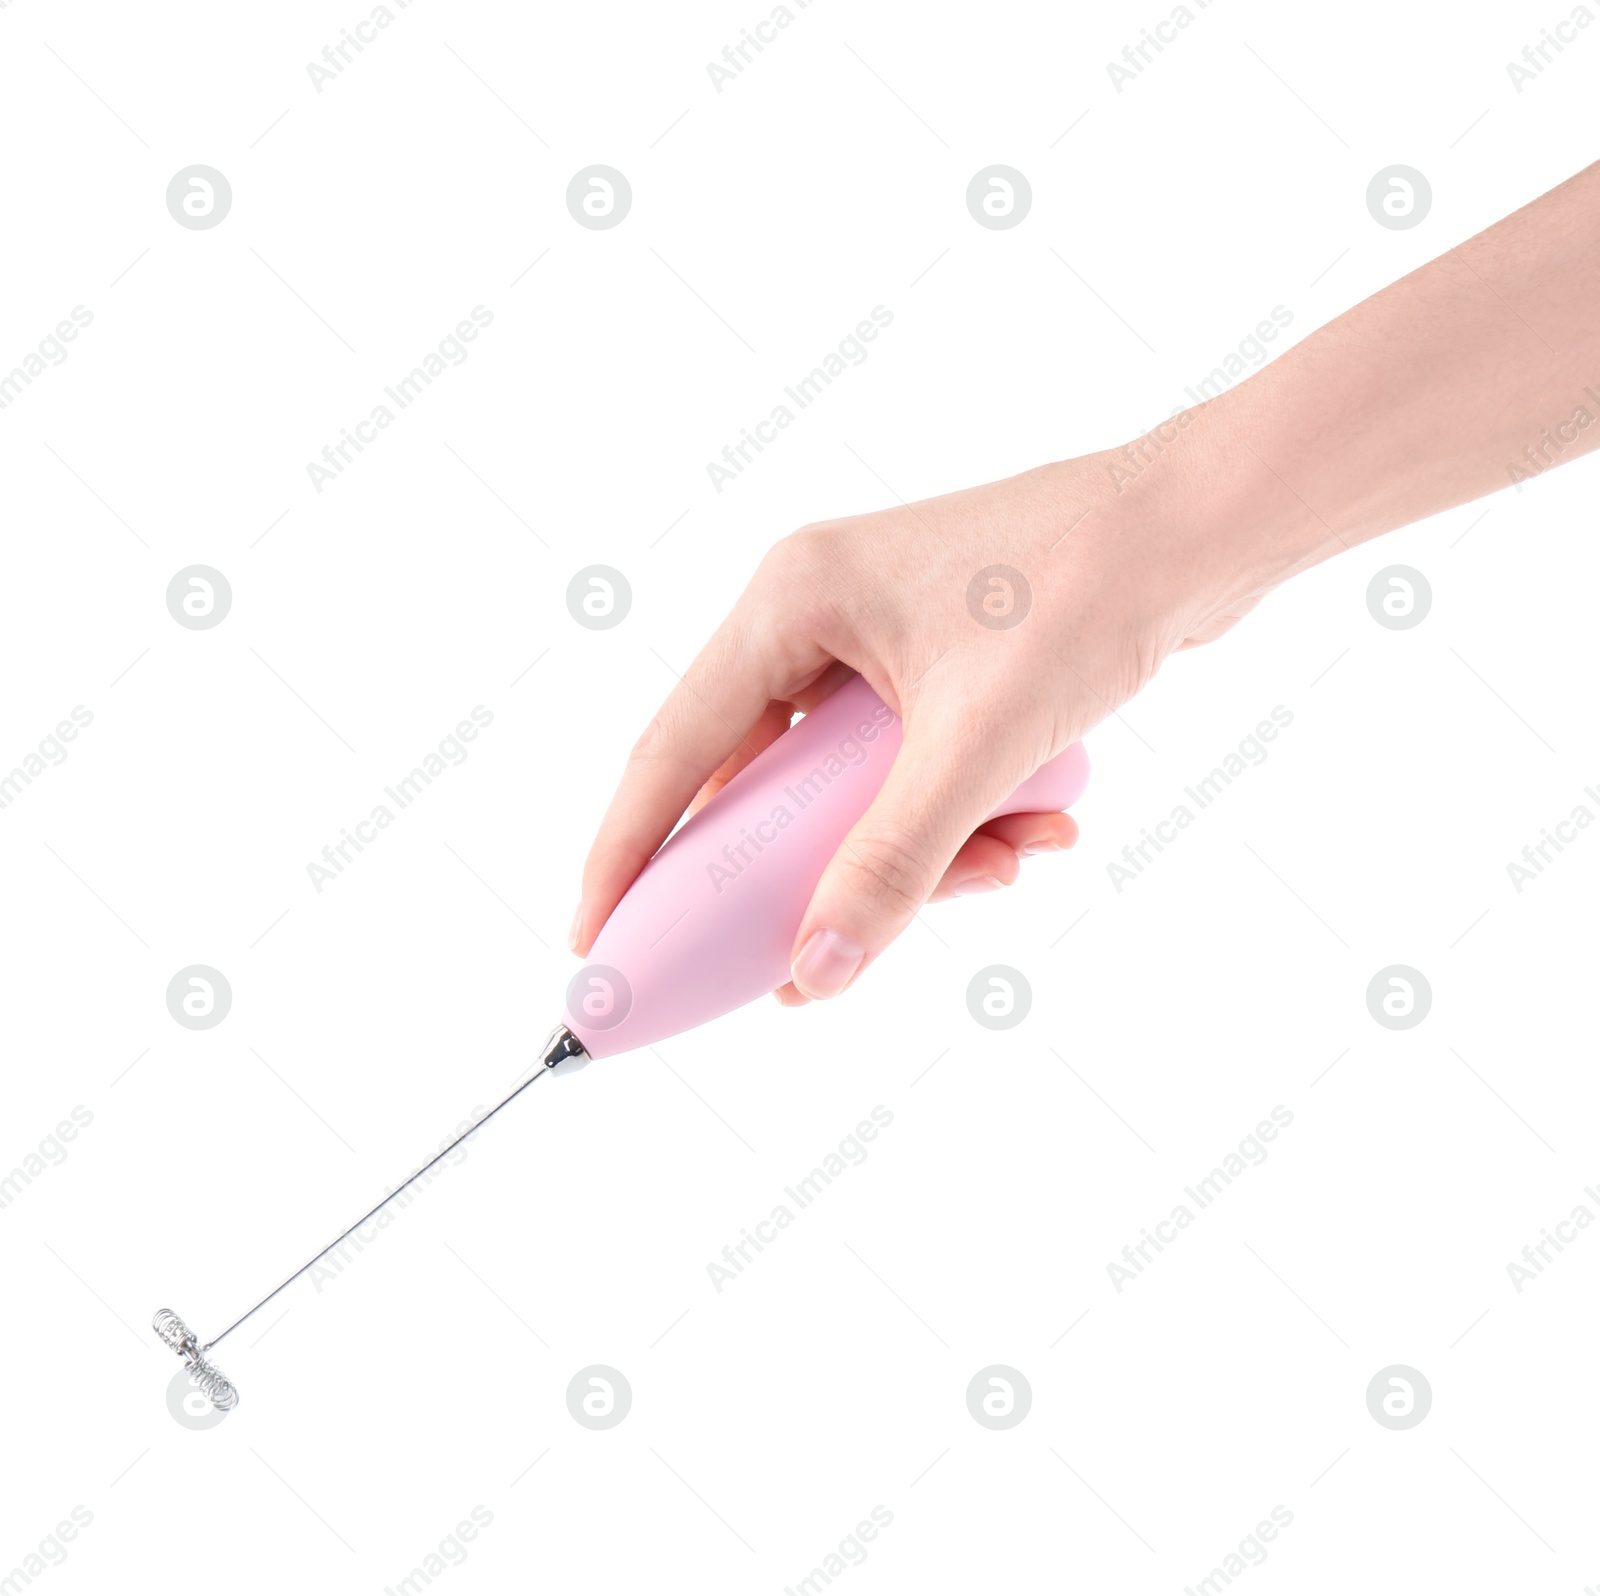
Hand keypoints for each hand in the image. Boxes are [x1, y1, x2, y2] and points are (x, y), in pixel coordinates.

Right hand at [572, 440, 1260, 1002]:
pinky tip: (1040, 827)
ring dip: (914, 850)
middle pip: (762, 783)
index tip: (597, 939)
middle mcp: (814, 618)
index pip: (674, 749)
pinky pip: (907, 773)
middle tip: (811, 960)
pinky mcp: (930, 668)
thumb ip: (893, 862)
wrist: (1201, 528)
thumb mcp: (977, 745)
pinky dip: (959, 816)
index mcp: (790, 603)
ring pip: (846, 790)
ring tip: (1005, 867)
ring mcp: (874, 642)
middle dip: (806, 873)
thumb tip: (821, 969)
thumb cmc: (1086, 592)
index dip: (630, 853)